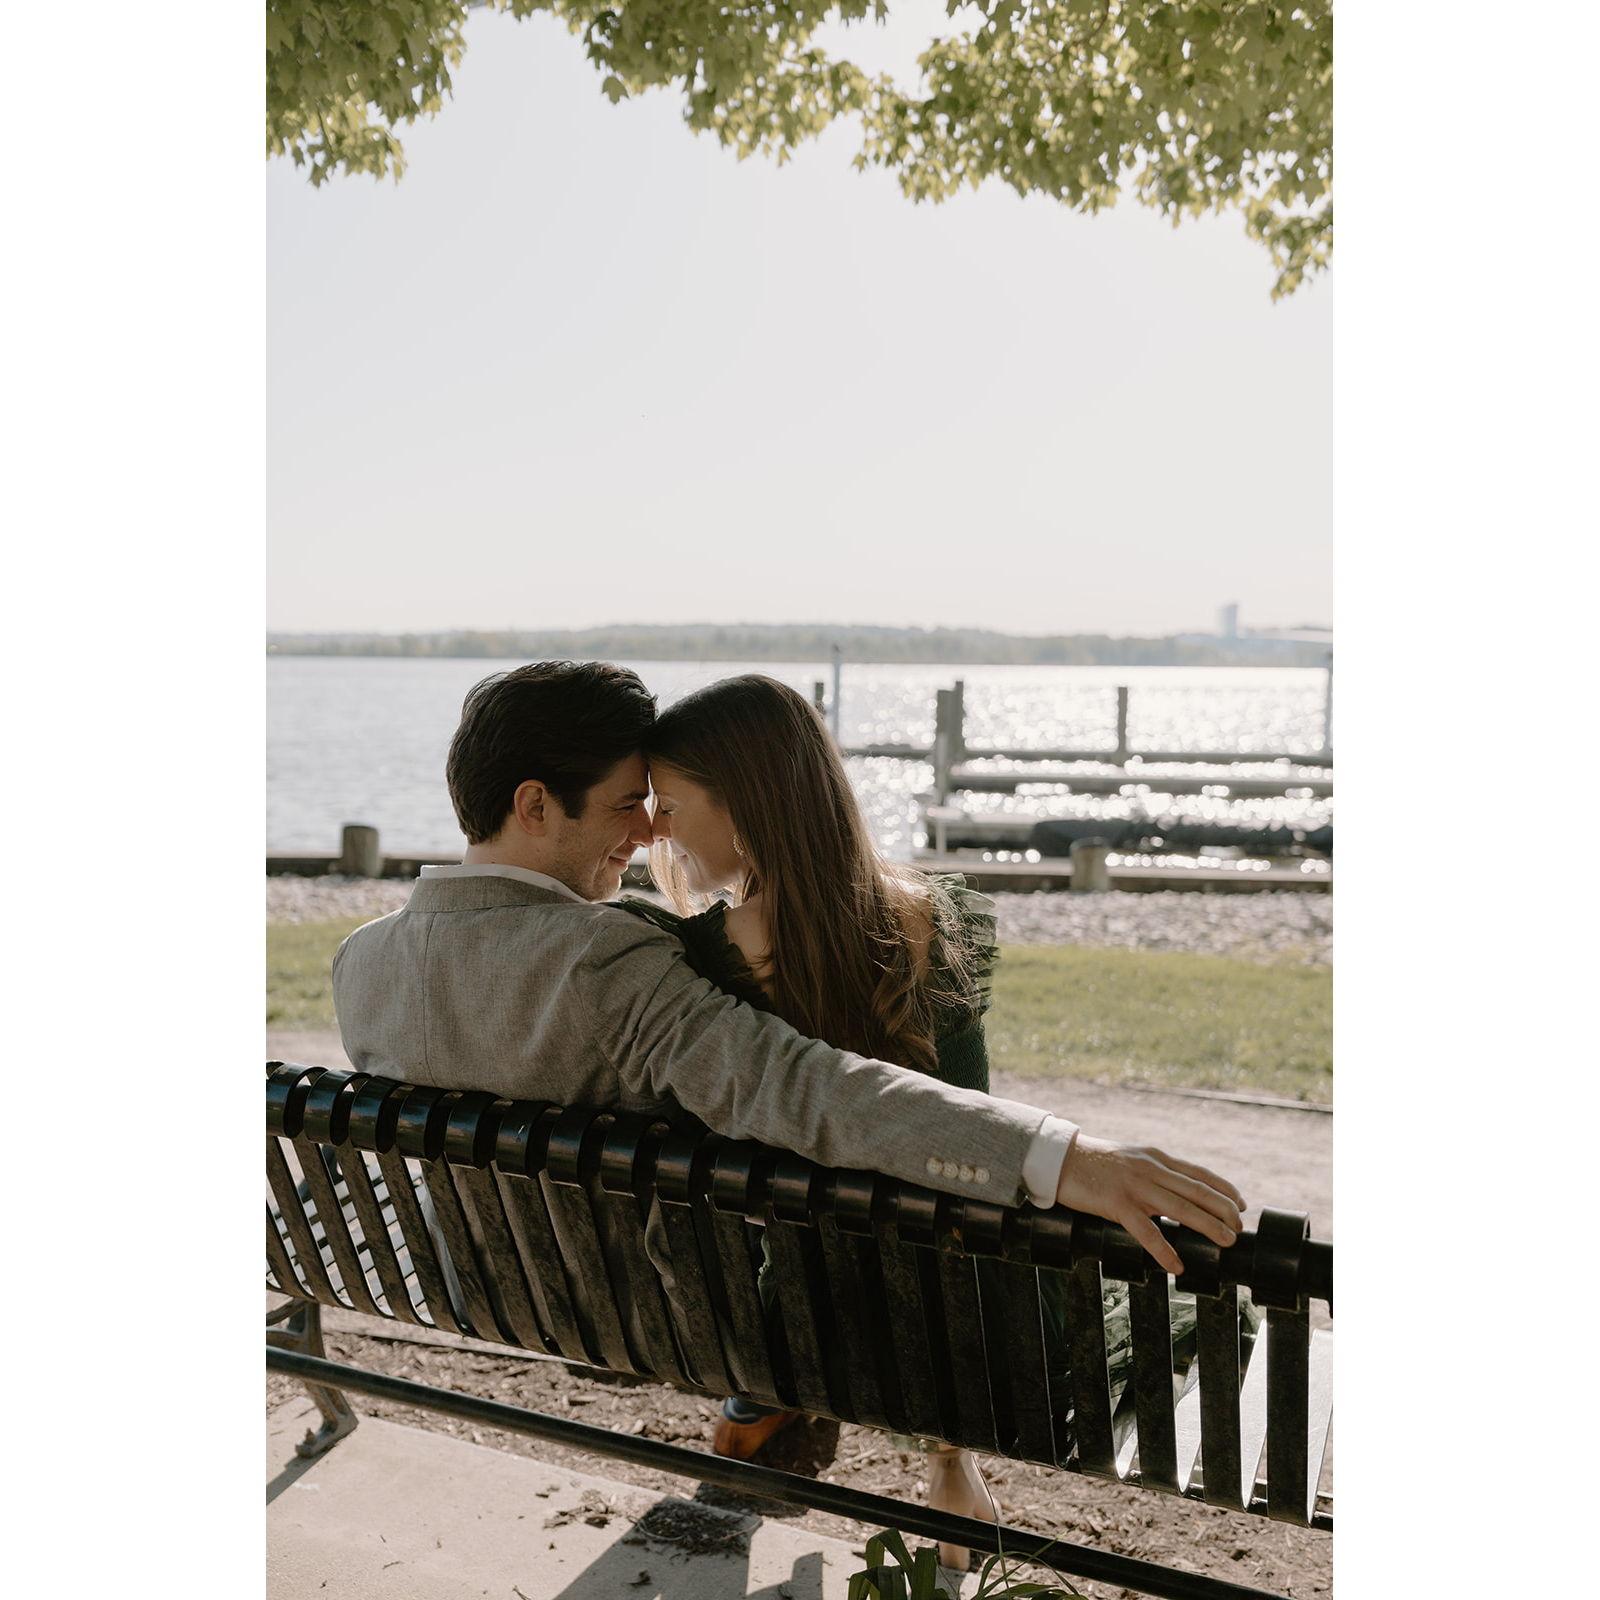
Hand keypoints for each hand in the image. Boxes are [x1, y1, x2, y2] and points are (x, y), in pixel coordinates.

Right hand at [1055, 1136, 1245, 1276]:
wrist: (1059, 1158)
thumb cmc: (1094, 1163)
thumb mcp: (1131, 1160)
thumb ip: (1154, 1173)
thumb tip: (1178, 1194)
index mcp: (1155, 1158)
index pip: (1199, 1173)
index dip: (1224, 1189)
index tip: (1241, 1205)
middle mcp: (1150, 1169)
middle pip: (1197, 1190)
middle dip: (1224, 1210)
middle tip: (1240, 1229)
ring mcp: (1134, 1186)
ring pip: (1180, 1208)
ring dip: (1208, 1226)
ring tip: (1226, 1242)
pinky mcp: (1116, 1203)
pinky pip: (1146, 1231)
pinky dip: (1164, 1250)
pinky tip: (1176, 1266)